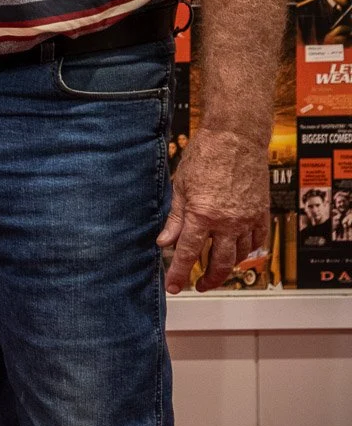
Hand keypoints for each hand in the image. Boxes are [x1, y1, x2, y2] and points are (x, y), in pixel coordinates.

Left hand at [158, 128, 270, 293]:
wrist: (236, 139)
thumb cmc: (205, 156)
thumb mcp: (180, 187)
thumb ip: (175, 219)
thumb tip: (164, 242)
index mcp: (202, 215)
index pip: (188, 253)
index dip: (179, 273)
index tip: (174, 286)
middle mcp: (227, 222)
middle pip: (219, 263)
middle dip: (208, 279)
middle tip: (198, 285)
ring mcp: (247, 219)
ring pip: (239, 255)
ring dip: (227, 266)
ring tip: (215, 269)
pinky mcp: (261, 213)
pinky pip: (257, 241)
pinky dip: (247, 250)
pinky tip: (237, 251)